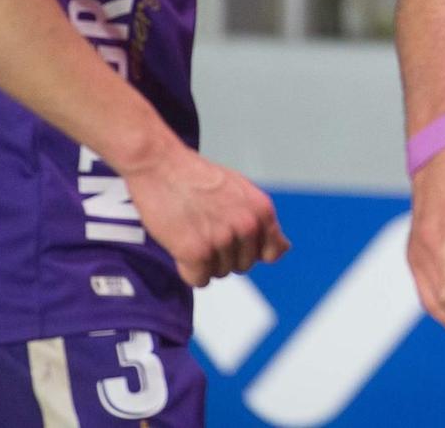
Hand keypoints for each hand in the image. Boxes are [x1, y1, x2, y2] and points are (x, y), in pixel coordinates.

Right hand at [124, 142, 290, 286]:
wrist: (160, 164)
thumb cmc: (197, 176)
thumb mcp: (241, 191)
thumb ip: (261, 220)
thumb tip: (284, 249)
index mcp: (262, 209)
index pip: (273, 252)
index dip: (252, 251)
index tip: (236, 242)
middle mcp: (247, 226)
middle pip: (242, 265)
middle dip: (224, 255)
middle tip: (204, 230)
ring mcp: (223, 239)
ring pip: (219, 273)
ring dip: (204, 261)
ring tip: (191, 232)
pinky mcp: (196, 252)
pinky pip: (199, 280)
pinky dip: (188, 270)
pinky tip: (181, 246)